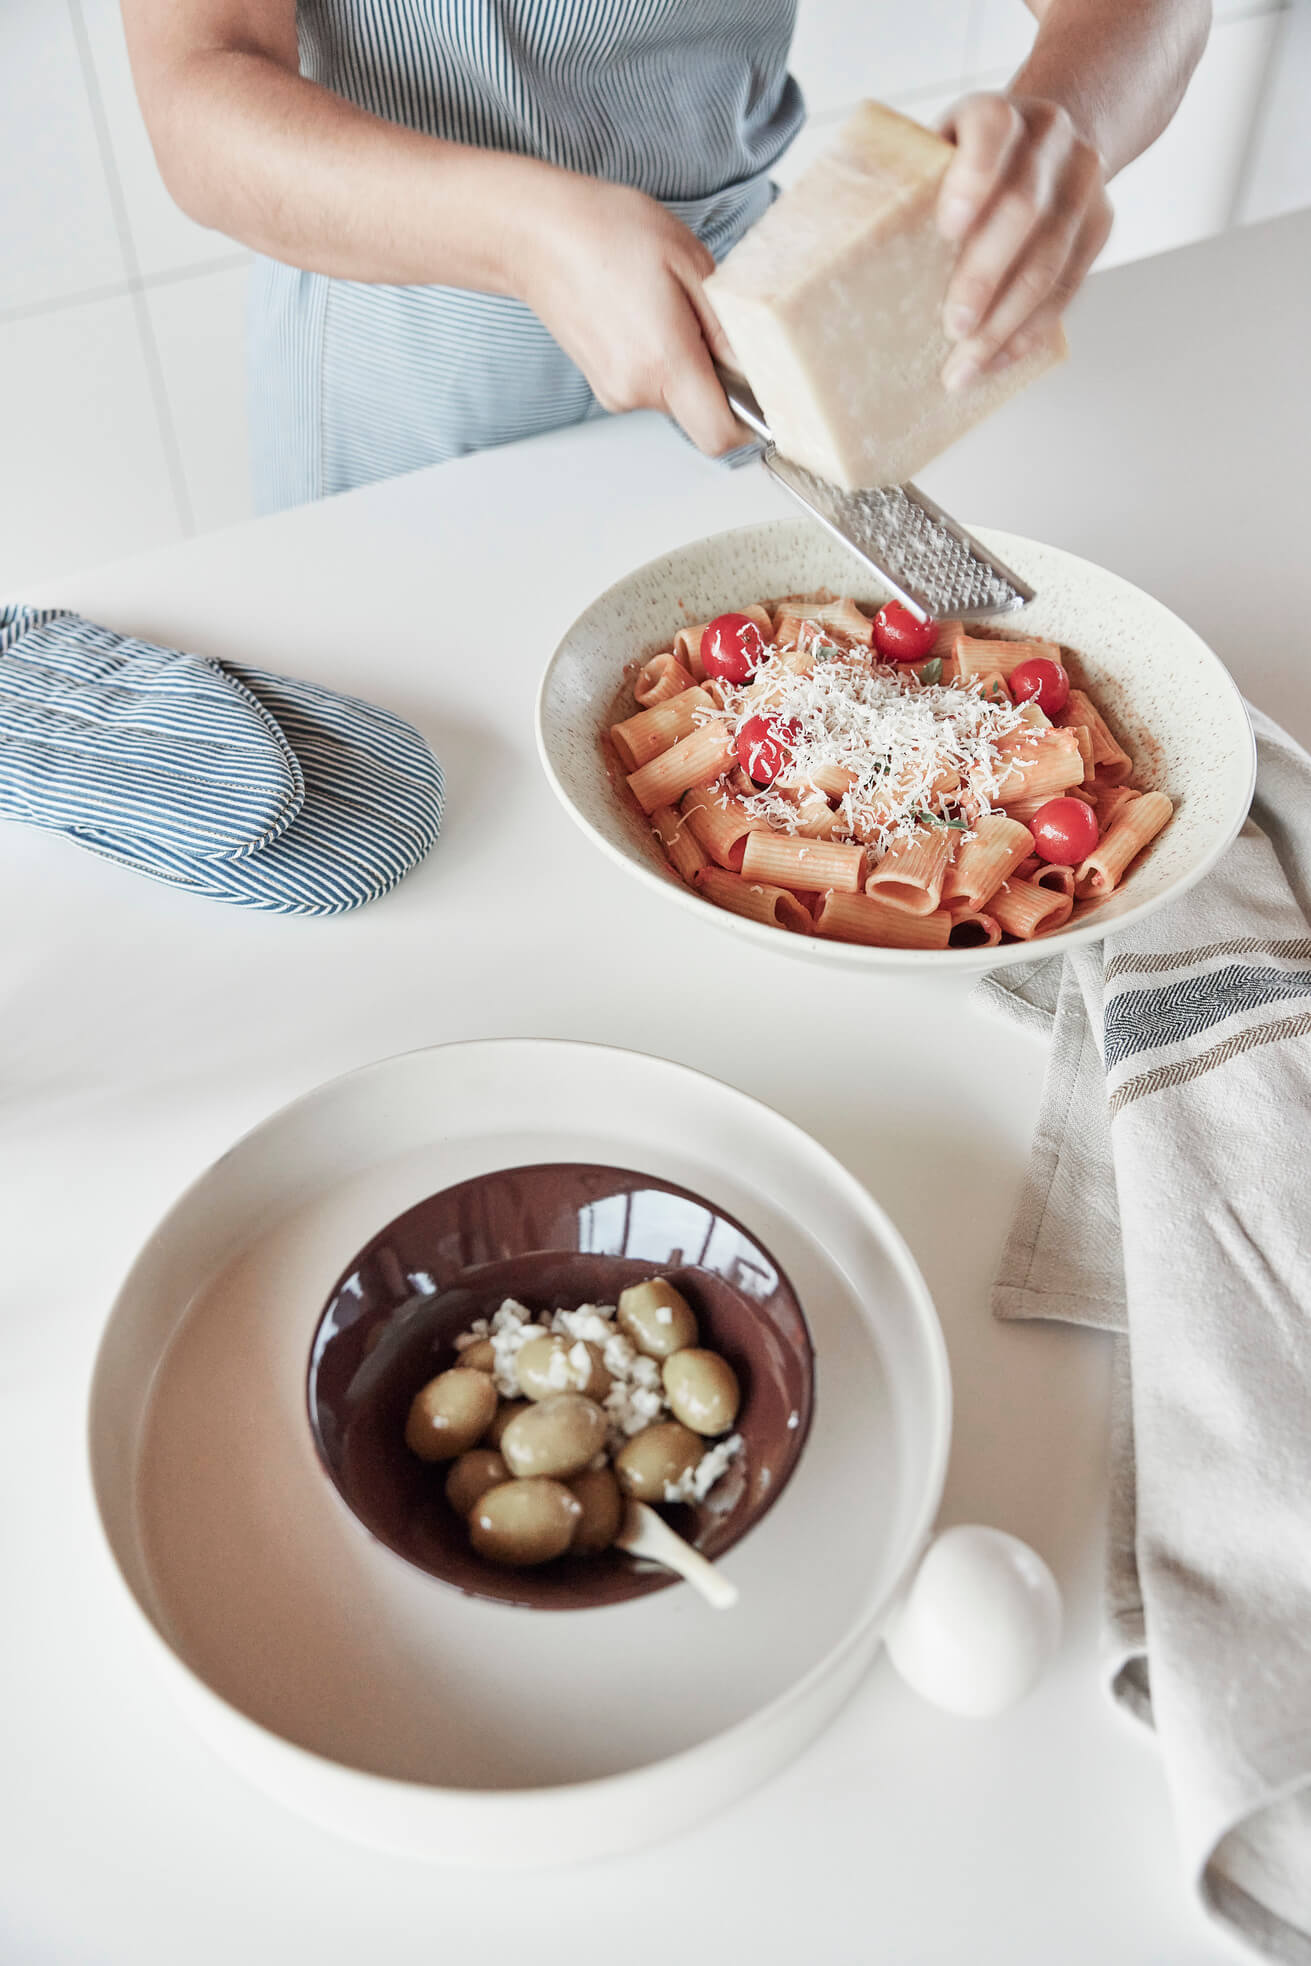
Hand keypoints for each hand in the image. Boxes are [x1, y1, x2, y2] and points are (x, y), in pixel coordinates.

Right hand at [518, 175, 740, 455]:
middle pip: (700, 416)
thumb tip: (752, 366)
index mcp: (663, 362)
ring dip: (684, 364)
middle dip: (714, 380)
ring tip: (663, 308)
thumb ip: (727, 325)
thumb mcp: (689, 261)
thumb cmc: (607, 232)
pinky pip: (650, 386)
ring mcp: (615, 392)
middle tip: (701, 322)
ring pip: (675, 400)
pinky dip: (659, 360)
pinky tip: (642, 316)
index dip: (746, 421)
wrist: (536, 234)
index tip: (754, 391)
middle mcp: (636, 390)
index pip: (720, 435)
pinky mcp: (604, 385)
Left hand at [935, 93, 1112, 390]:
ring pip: (1050, 259)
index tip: (948, 227)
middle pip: (1023, 210)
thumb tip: (841, 247)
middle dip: (986, 276)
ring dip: (1006, 321)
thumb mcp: (937, 149)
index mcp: (999, 113)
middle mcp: (1049, 139)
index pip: (992, 130)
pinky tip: (999, 358)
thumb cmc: (970, 158)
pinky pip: (1069, 286)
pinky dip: (1031, 329)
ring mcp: (1081, 183)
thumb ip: (911, 183)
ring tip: (968, 364)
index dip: (973, 176)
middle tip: (953, 326)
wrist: (1044, 140)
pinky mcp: (1099, 226)